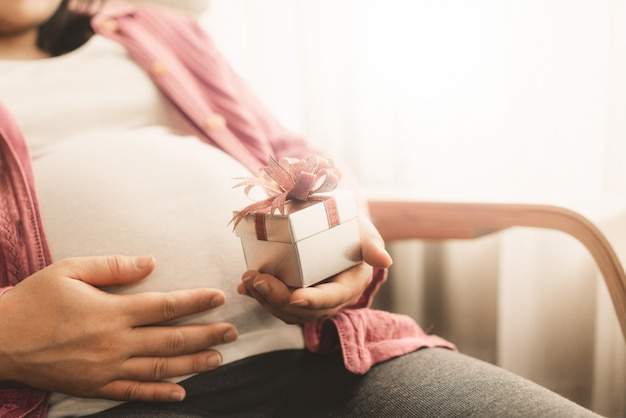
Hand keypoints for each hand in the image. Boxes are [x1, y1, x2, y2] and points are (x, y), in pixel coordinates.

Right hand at [0, 255, 236, 401]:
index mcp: (113, 311)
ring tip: (219, 359)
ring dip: (193, 363)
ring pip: (160, 366)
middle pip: (172, 338)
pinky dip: (159, 393)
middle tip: (231, 332)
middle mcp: (116, 342)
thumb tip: (150, 262)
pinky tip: (181, 391)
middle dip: (206, 334)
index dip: (196, 301)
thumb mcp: (69, 270)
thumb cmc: (34, 300)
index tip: (218, 298)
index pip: (166, 305)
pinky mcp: (95, 386)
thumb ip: (113, 267)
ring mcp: (107, 368)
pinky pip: (134, 392)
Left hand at [237, 215, 391, 323]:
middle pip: (304, 309)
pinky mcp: (295, 295)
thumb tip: (385, 261)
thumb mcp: (364, 233)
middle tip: (257, 279)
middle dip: (278, 298)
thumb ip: (371, 245)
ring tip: (247, 280)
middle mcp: (330, 299)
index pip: (331, 298)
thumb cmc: (351, 229)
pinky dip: (259, 297)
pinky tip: (244, 287)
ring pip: (287, 310)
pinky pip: (277, 304)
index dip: (313, 300)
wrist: (335, 230)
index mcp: (350, 286)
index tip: (294, 296)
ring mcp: (311, 300)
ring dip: (265, 298)